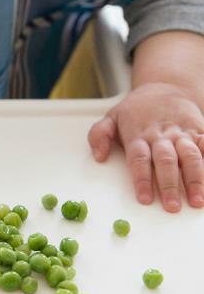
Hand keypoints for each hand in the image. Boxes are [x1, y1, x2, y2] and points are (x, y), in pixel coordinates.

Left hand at [88, 83, 203, 211]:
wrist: (167, 86)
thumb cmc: (136, 109)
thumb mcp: (111, 117)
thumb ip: (99, 135)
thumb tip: (98, 156)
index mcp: (138, 135)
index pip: (139, 159)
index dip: (142, 180)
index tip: (144, 198)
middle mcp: (161, 135)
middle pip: (165, 161)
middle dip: (169, 185)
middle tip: (172, 206)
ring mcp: (181, 134)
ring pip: (190, 156)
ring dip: (195, 180)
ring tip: (197, 201)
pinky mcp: (198, 131)